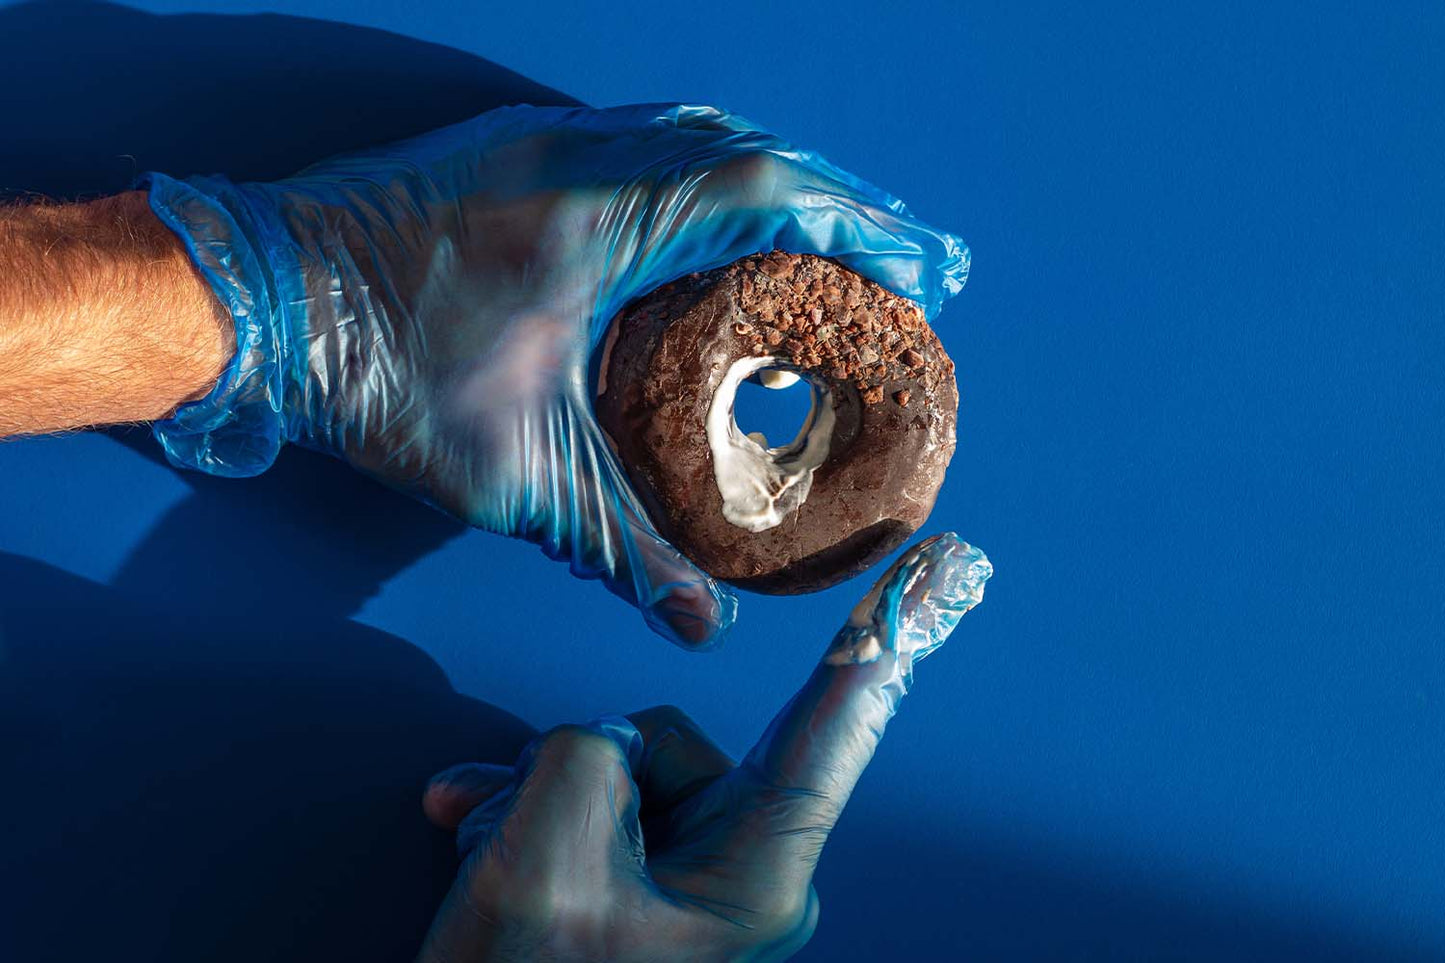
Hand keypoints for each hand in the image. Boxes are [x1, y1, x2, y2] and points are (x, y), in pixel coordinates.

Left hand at [138, 104, 968, 648]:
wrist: (252, 300)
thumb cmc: (376, 373)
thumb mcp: (514, 475)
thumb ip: (619, 549)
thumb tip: (699, 626)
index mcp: (601, 213)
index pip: (768, 189)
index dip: (863, 222)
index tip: (929, 264)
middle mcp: (581, 152)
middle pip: (750, 146)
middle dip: (844, 198)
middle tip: (912, 254)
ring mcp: (541, 138)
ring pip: (697, 131)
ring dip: (779, 176)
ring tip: (838, 231)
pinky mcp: (509, 148)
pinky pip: (642, 134)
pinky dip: (709, 169)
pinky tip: (724, 216)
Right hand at [415, 534, 990, 962]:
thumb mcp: (545, 855)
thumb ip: (588, 754)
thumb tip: (597, 751)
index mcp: (757, 878)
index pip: (830, 733)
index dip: (879, 642)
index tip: (942, 572)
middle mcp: (745, 872)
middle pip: (668, 743)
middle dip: (577, 770)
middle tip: (519, 847)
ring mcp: (699, 880)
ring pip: (619, 769)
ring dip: (539, 799)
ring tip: (492, 857)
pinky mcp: (656, 882)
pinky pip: (598, 806)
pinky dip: (533, 817)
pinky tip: (487, 842)